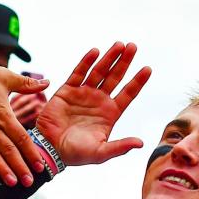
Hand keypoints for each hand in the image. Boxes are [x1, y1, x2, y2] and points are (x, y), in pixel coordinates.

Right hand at [0, 41, 50, 186]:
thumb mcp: (6, 77)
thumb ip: (27, 84)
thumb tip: (47, 81)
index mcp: (4, 115)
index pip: (22, 138)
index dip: (32, 153)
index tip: (40, 166)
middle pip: (9, 151)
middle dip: (20, 168)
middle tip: (29, 183)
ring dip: (1, 171)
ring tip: (10, 184)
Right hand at [35, 43, 150, 166]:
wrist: (50, 150)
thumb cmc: (76, 154)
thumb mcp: (101, 153)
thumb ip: (120, 147)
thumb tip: (141, 144)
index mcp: (110, 113)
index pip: (128, 93)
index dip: (138, 81)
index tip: (148, 68)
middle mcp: (99, 100)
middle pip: (115, 77)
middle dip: (124, 62)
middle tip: (133, 46)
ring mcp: (83, 94)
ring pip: (99, 71)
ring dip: (109, 58)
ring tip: (119, 45)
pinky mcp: (67, 90)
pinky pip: (78, 73)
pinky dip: (87, 62)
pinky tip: (95, 52)